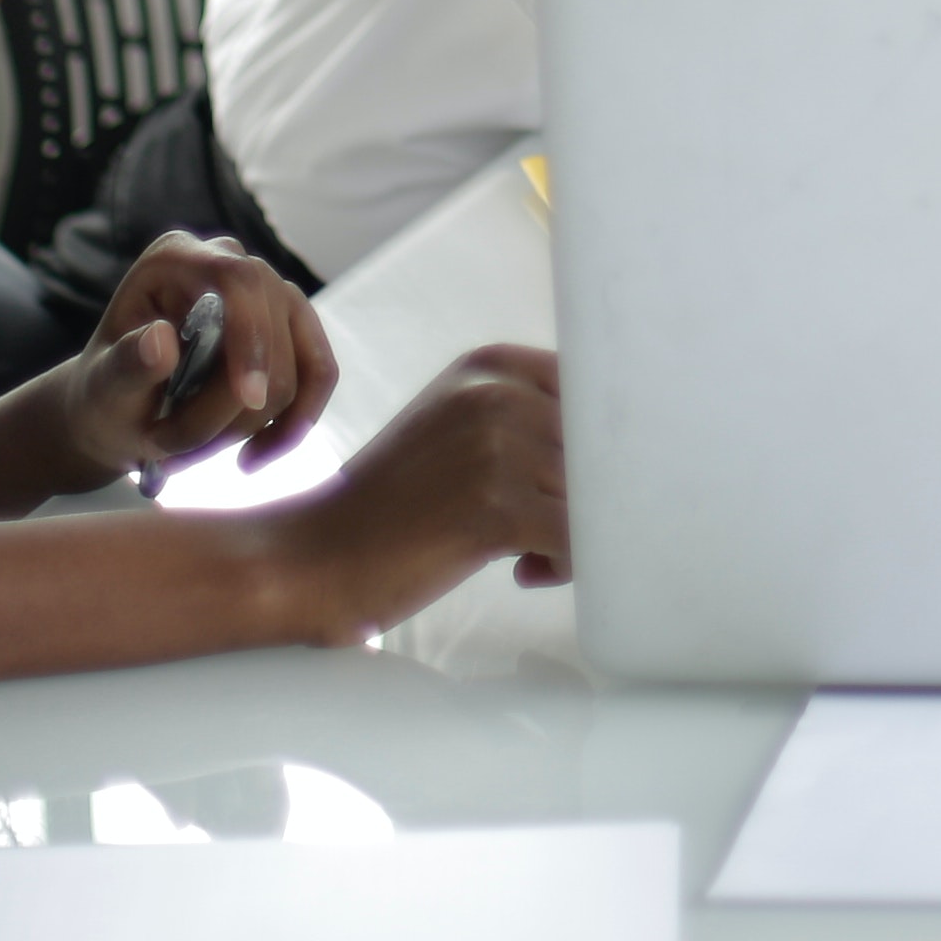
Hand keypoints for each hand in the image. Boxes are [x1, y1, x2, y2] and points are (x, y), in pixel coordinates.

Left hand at [51, 232, 336, 490]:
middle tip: (172, 453)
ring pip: (297, 368)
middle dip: (230, 410)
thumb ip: (127, 365)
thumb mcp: (103, 387)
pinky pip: (319, 376)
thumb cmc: (105, 395)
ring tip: (191, 454)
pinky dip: (292, 425)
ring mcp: (269, 293)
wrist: (120, 414)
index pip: (238, 281)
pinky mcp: (293, 329)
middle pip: (272, 335)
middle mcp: (230, 262)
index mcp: (177, 258)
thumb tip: (160, 341)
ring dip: (250, 427)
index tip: (250, 398)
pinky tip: (254, 457)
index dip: (253, 337)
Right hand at [251, 341, 570, 641]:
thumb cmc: (394, 506)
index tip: (567, 482)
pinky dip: (567, 565)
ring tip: (531, 556)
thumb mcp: (455, 429)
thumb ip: (525, 419)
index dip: (600, 447)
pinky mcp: (496, 507)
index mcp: (491, 368)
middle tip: (549, 533)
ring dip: (577, 535)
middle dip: (589, 496)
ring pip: (596, 494)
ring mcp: (496, 447)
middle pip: (602, 447)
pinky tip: (525, 572)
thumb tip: (626, 445)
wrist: (315, 555)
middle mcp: (497, 394)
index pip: (597, 394)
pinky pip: (578, 539)